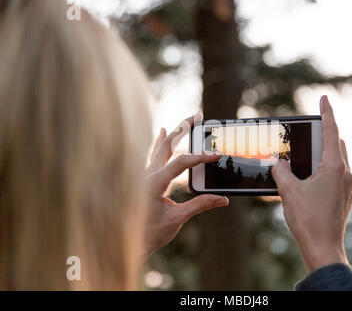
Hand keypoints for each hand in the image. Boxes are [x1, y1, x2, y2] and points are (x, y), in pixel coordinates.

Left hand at [144, 113, 228, 256]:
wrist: (123, 241)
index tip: (216, 155)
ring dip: (174, 133)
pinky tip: (162, 132)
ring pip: (159, 147)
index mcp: (153, 182)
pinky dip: (161, 142)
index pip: (181, 162)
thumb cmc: (148, 233)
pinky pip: (153, 154)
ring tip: (186, 120)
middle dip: (184, 128)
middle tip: (199, 116)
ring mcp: (143, 175)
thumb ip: (199, 206)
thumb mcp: (176, 220)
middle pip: (167, 144)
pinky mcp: (144, 179)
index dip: (200, 157)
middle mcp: (146, 174)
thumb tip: (223, 200)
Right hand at [271, 95, 351, 272]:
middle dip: (325, 134)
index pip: (331, 132)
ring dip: (324, 152)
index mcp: (334, 167)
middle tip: (309, 130)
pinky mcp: (343, 197)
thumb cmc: (308, 219)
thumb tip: (277, 162)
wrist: (323, 248)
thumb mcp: (288, 190)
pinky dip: (324, 167)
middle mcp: (344, 174)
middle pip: (337, 144)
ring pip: (337, 159)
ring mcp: (346, 186)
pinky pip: (335, 173)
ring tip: (306, 154)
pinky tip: (308, 176)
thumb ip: (280, 171)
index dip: (327, 113)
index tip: (324, 98)